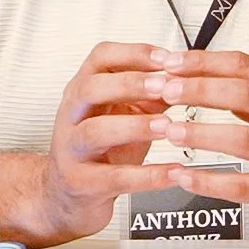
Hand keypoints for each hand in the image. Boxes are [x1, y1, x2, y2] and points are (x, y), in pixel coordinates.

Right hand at [36, 43, 177, 241]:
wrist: (66, 195)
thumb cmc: (99, 150)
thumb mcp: (123, 115)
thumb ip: (150, 97)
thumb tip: (182, 81)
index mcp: (83, 90)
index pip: (101, 58)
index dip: (133, 54)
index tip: (165, 58)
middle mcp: (72, 116)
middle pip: (92, 88)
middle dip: (130, 84)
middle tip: (163, 86)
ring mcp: (72, 149)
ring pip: (96, 132)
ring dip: (135, 127)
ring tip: (167, 127)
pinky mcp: (82, 183)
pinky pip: (115, 178)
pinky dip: (147, 176)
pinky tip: (172, 172)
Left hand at [149, 50, 248, 234]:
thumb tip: (202, 76)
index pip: (244, 65)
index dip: (205, 61)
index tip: (172, 62)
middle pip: (243, 94)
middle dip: (198, 89)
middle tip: (164, 90)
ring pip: (242, 139)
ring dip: (200, 133)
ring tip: (168, 130)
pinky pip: (243, 185)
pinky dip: (209, 181)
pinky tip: (184, 176)